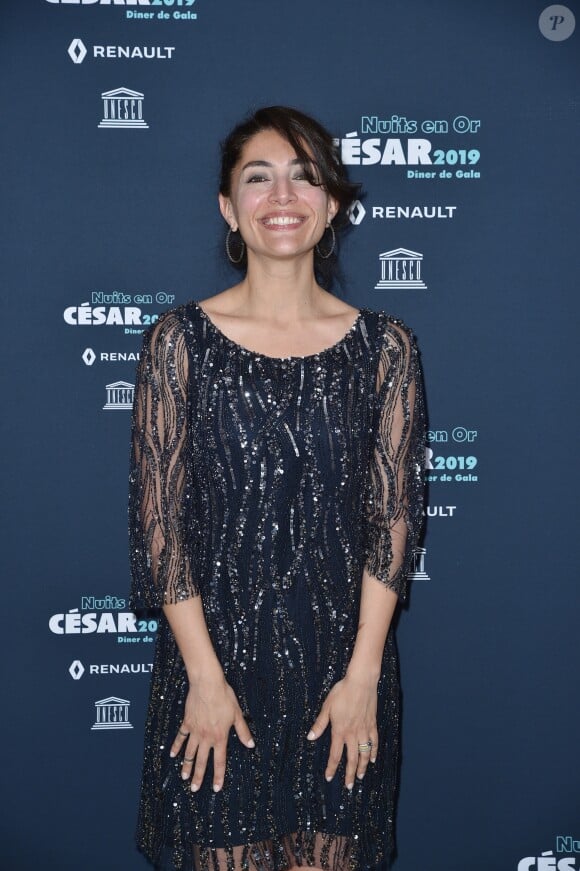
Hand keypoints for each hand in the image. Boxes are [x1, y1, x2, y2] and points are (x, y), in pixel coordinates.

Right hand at [170, 672, 254, 792]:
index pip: (219, 761)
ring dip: (187, 766)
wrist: (207, 684)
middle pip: (201, 761)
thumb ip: (243, 731)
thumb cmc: (224, 697)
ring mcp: (195, 731)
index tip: (216, 788)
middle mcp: (206, 737)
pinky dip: (176, 746)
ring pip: (189, 752)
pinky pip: (181, 737)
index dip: (218, 776)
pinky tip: (173, 754)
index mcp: (220, 737)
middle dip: (198, 777)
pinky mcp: (187, 723)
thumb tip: (250, 745)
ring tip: (184, 777)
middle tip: (194, 789)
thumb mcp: (237, 714)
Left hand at [307, 673, 378, 789]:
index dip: (331, 767)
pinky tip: (372, 759)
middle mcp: (353, 734)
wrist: (361, 682)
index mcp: (340, 730)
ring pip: (364, 754)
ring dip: (362, 767)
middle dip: (349, 774)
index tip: (328, 777)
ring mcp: (364, 730)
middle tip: (348, 787)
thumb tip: (310, 737)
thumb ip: (320, 724)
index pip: (335, 754)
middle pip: (351, 759)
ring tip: (359, 777)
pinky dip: (373, 752)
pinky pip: (374, 742)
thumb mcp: (327, 706)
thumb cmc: (342, 692)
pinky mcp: (372, 724)